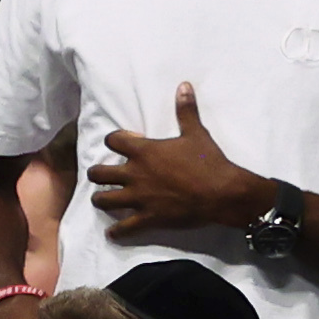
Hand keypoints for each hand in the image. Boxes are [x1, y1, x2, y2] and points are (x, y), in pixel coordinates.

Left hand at [90, 81, 275, 242]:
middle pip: (99, 173)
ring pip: (104, 200)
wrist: (221, 192)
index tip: (122, 141)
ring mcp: (138, 198)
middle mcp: (134, 174)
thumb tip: (184, 85)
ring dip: (101, 199)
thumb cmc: (208, 161)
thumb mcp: (196, 133)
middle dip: (97, 173)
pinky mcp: (147, 218)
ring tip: (103, 199)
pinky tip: (112, 233)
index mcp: (143, 151)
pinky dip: (116, 232)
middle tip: (102, 174)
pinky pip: (124, 228)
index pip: (113, 140)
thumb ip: (185, 110)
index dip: (114, 139)